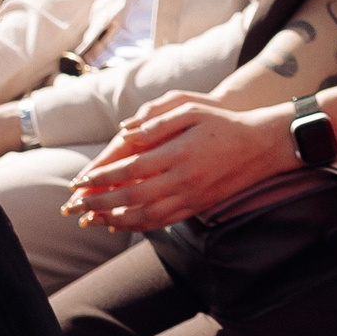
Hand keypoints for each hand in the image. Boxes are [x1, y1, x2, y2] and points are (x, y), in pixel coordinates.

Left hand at [62, 93, 293, 233]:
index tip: (80, 180)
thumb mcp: (192, 109)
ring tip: (91, 219)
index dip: (102, 177)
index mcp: (179, 153)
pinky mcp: (197, 207)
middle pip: (132, 197)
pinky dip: (137, 226)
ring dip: (114, 220)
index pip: (131, 169)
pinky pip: (162, 222)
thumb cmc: (223, 123)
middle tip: (75, 206)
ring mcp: (191, 197)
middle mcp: (183, 180)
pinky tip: (121, 224)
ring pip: (145, 216)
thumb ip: (157, 122)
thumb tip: (125, 133)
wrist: (261, 146)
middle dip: (99, 203)